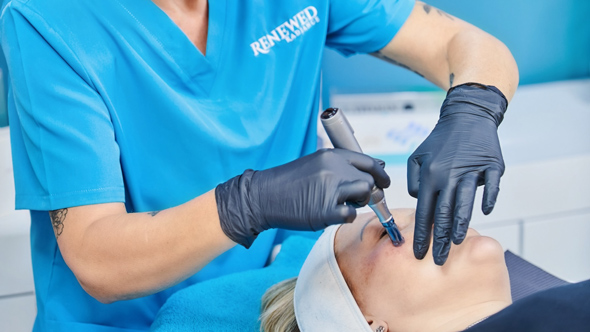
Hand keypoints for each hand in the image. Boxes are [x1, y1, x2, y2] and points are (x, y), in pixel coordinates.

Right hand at [216, 148, 389, 247]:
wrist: (264, 196)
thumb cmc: (289, 181)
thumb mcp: (315, 163)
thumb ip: (340, 165)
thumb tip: (375, 167)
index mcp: (331, 156)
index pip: (368, 162)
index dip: (380, 174)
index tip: (384, 182)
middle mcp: (333, 169)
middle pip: (370, 180)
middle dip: (369, 191)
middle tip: (359, 198)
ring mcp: (329, 190)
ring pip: (364, 195)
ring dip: (358, 202)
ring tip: (342, 204)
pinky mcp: (324, 211)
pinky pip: (350, 215)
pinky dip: (345, 217)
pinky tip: (331, 213)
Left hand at [407, 83, 507, 264]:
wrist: (467, 116)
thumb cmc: (440, 141)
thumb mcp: (417, 157)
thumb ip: (413, 181)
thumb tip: (420, 203)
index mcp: (430, 175)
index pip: (424, 212)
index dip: (422, 235)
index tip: (419, 253)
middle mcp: (448, 175)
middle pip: (444, 214)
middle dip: (440, 240)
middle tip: (438, 260)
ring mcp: (471, 170)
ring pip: (465, 204)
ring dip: (461, 225)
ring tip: (457, 243)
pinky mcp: (491, 165)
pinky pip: (490, 186)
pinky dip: (488, 198)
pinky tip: (484, 212)